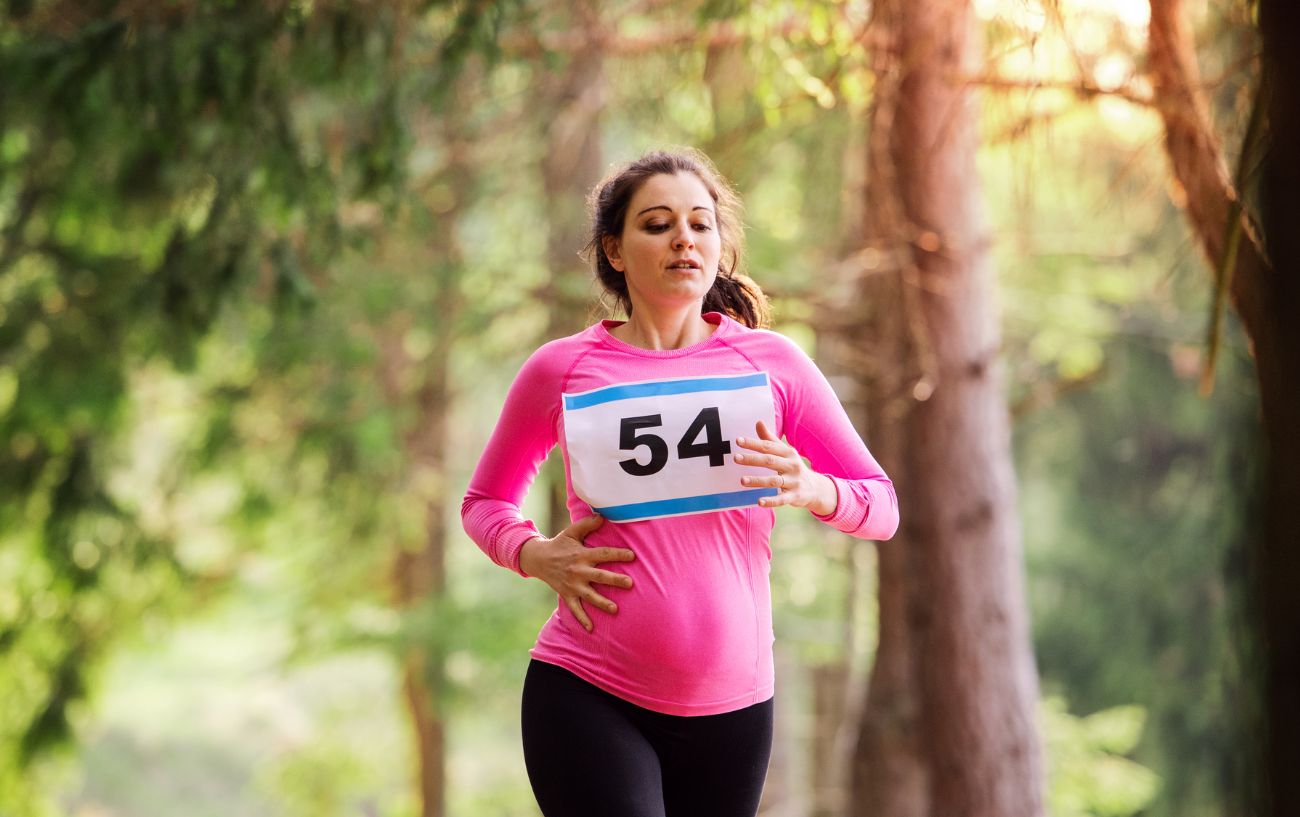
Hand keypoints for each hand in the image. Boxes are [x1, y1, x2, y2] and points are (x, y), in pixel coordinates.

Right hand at [518, 514, 634, 632]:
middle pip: (600, 576)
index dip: (618, 554)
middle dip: (615, 580)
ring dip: (602, 603)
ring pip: (590, 596)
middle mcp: (578, 571)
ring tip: (615, 609)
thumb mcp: (572, 532)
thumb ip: (587, 524)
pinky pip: (575, 609)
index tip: (632, 556)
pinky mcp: (567, 595)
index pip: (603, 554)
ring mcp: (572, 585)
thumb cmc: (560, 544)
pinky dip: (583, 619)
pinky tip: (592, 629)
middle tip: (630, 583)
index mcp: (582, 555)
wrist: (538, 559)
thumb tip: (602, 516)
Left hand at [734, 420, 837, 515]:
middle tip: (736, 458)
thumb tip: (758, 422)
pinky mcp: (794, 496)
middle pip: (770, 461)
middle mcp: (792, 465)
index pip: (768, 446)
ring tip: (742, 480)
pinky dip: (771, 501)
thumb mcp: (785, 452)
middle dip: (752, 459)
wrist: (816, 488)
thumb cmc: (793, 467)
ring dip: (757, 480)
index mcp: (788, 453)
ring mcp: (794, 481)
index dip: (753, 443)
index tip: (738, 441)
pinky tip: (759, 502)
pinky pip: (782, 499)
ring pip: (774, 481)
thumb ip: (770, 439)